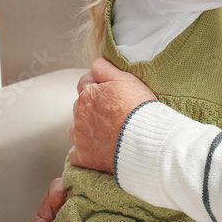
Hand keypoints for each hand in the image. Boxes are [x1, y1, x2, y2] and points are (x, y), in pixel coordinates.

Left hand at [68, 58, 157, 173]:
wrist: (145, 140)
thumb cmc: (139, 109)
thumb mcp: (126, 79)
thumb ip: (105, 68)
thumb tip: (95, 64)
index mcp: (88, 94)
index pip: (85, 83)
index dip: (98, 86)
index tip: (110, 93)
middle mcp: (79, 115)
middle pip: (80, 106)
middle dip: (92, 107)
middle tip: (112, 112)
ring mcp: (80, 137)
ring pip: (76, 129)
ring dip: (86, 128)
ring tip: (107, 131)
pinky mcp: (84, 157)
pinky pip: (75, 153)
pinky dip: (84, 151)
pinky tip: (98, 149)